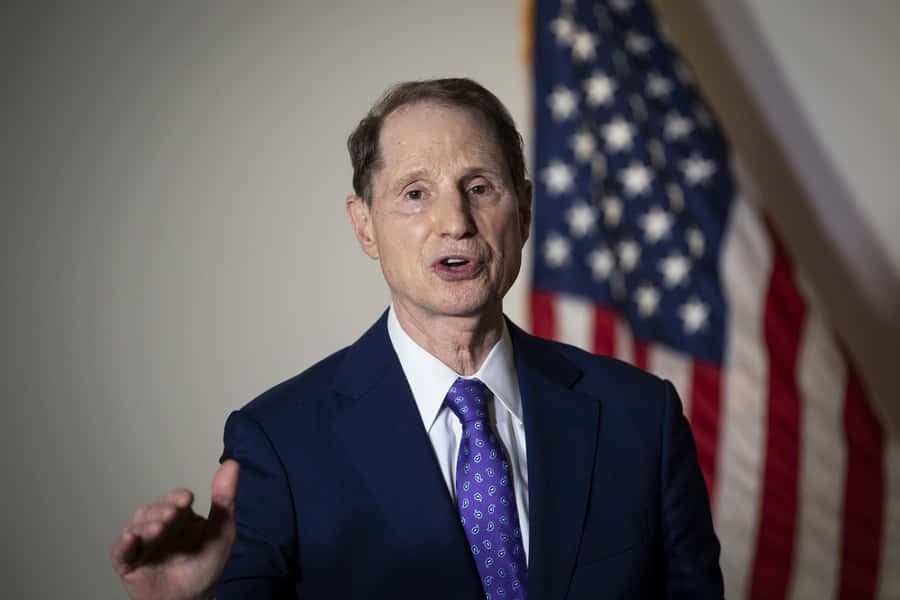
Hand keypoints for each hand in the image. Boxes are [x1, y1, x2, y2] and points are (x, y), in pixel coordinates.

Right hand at [110, 460, 239, 599]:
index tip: (187, 500)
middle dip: (162, 510)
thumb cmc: (206, 565)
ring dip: (146, 525)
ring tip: (160, 528)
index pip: (176, 499)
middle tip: (173, 514)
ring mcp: (143, 544)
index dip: (179, 497)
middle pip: (153, 510)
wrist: (194, 598)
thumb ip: (225, 500)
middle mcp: (160, 526)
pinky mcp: (129, 563)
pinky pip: (120, 552)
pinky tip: (129, 538)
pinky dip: (122, 544)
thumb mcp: (222, 531)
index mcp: (181, 516)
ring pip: (137, 527)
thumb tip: (232, 464)